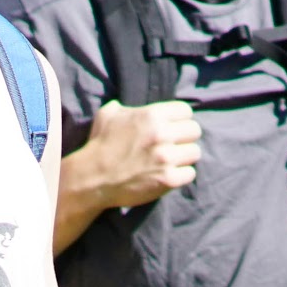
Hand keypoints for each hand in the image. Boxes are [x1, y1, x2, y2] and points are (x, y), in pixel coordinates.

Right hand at [76, 99, 201, 209]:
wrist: (91, 178)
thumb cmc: (99, 145)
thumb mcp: (108, 115)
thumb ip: (125, 107)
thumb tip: (129, 107)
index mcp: (152, 115)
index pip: (186, 111)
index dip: (180, 119)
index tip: (173, 127)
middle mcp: (163, 134)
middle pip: (194, 131)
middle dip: (185, 137)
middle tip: (174, 144)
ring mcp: (167, 158)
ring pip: (195, 152)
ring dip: (184, 157)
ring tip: (172, 160)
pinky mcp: (168, 180)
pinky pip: (190, 173)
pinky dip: (182, 175)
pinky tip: (170, 174)